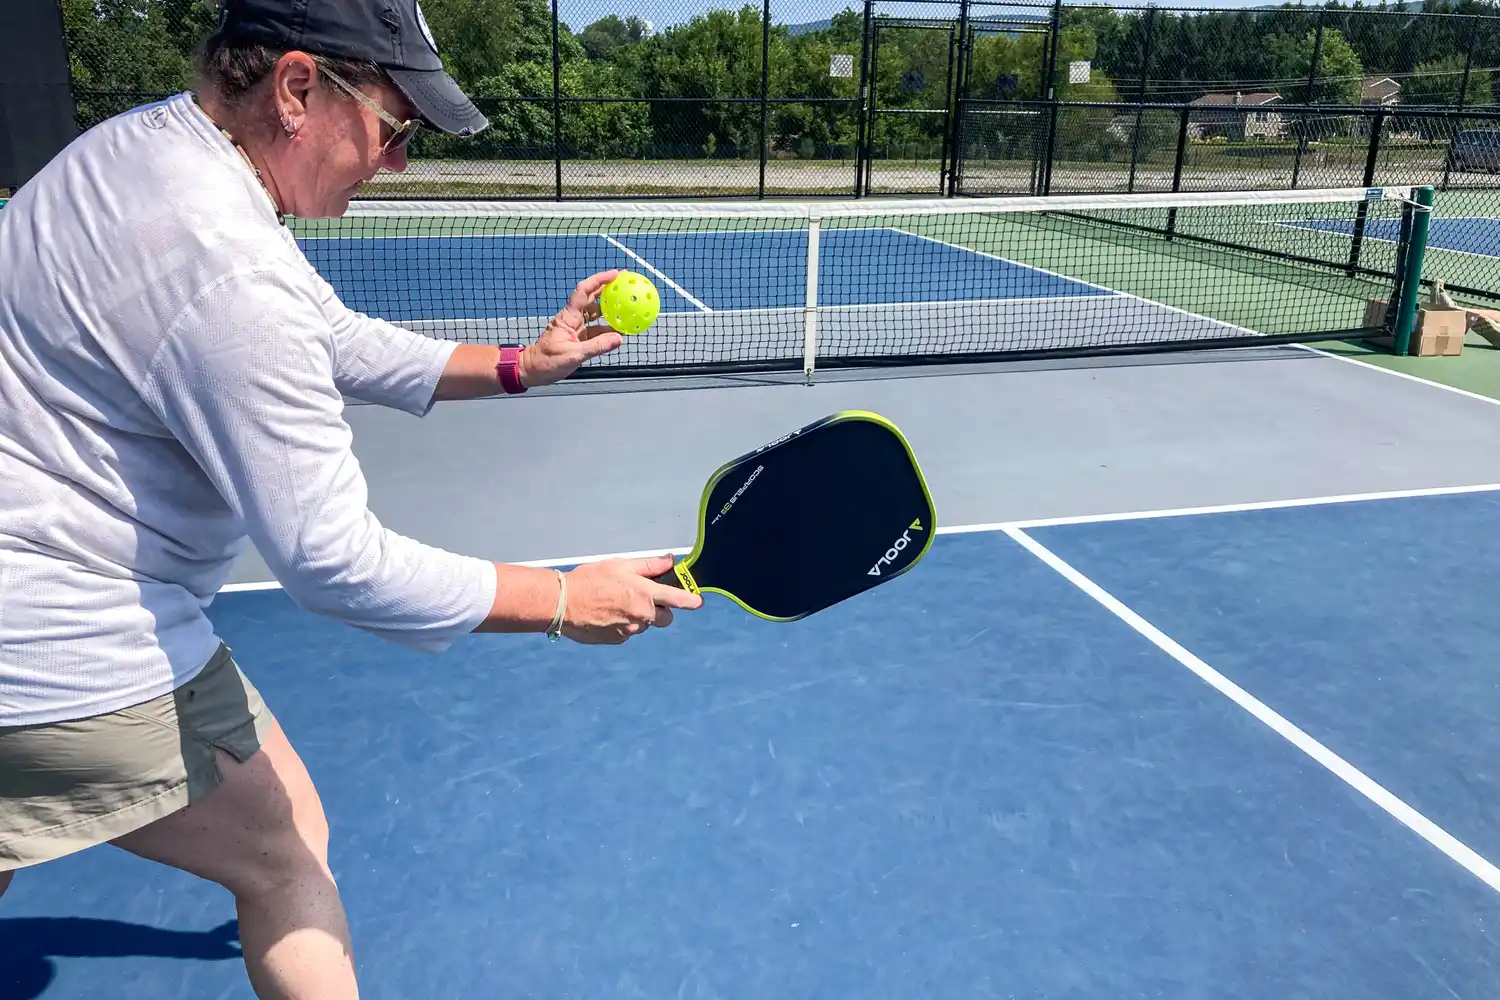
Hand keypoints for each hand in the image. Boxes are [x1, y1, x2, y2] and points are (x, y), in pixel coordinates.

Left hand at [517, 270, 625, 387]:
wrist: (532, 370)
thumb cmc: (546, 361)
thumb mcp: (572, 355)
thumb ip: (596, 346)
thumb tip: (619, 338)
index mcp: (569, 317)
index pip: (584, 291)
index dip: (599, 280)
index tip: (615, 275)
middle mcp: (573, 319)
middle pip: (592, 298)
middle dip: (608, 289)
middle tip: (626, 283)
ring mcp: (576, 328)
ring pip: (596, 313)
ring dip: (610, 309)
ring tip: (627, 305)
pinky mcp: (579, 338)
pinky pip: (596, 329)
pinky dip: (608, 328)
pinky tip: (620, 330)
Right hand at [558, 555, 701, 644]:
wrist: (563, 603)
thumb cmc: (591, 580)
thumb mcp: (621, 565)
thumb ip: (649, 566)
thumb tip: (669, 561)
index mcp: (646, 595)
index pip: (678, 600)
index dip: (691, 601)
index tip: (697, 602)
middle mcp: (641, 616)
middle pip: (665, 618)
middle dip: (660, 609)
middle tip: (642, 597)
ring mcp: (629, 631)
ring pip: (644, 625)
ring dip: (638, 617)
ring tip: (616, 603)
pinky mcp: (617, 640)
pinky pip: (627, 633)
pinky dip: (622, 624)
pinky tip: (607, 614)